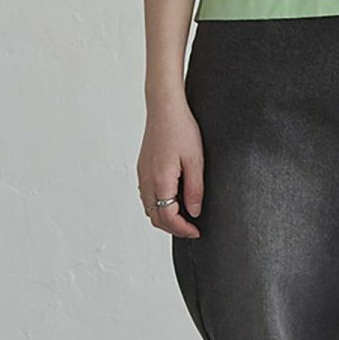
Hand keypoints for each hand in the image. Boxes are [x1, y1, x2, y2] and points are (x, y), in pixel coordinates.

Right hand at [138, 99, 203, 237]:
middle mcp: (147, 180)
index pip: (168, 217)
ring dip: (164, 217)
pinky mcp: (142, 168)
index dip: (183, 229)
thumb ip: (194, 189)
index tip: (196, 231)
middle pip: (155, 217)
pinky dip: (158, 205)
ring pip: (149, 208)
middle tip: (192, 228)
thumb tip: (194, 212)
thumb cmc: (181, 129)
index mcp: (161, 180)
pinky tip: (173, 200)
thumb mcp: (196, 161)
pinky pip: (147, 196)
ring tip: (184, 217)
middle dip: (173, 228)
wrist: (164, 108)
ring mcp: (142, 174)